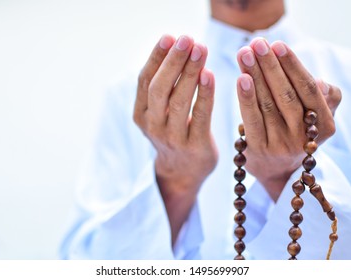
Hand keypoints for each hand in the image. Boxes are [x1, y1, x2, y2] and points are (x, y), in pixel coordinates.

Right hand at [134, 35, 217, 242]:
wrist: (183, 171)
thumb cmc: (174, 133)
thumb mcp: (160, 113)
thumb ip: (163, 87)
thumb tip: (174, 48)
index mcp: (141, 114)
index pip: (145, 81)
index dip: (156, 58)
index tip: (169, 36)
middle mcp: (152, 126)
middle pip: (159, 89)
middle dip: (173, 61)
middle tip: (188, 39)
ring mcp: (172, 138)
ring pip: (178, 101)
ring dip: (190, 73)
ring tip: (201, 49)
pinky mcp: (194, 146)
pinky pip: (200, 117)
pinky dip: (204, 95)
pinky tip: (209, 75)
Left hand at [236, 38, 341, 200]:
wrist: (277, 169)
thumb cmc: (297, 132)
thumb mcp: (317, 117)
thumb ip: (325, 97)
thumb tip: (319, 82)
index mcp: (324, 126)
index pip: (309, 89)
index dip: (293, 66)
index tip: (278, 45)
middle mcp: (303, 137)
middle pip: (286, 94)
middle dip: (270, 66)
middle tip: (257, 44)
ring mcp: (280, 145)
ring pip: (267, 104)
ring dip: (255, 75)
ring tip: (245, 53)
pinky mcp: (258, 150)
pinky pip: (251, 119)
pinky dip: (246, 98)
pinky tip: (241, 78)